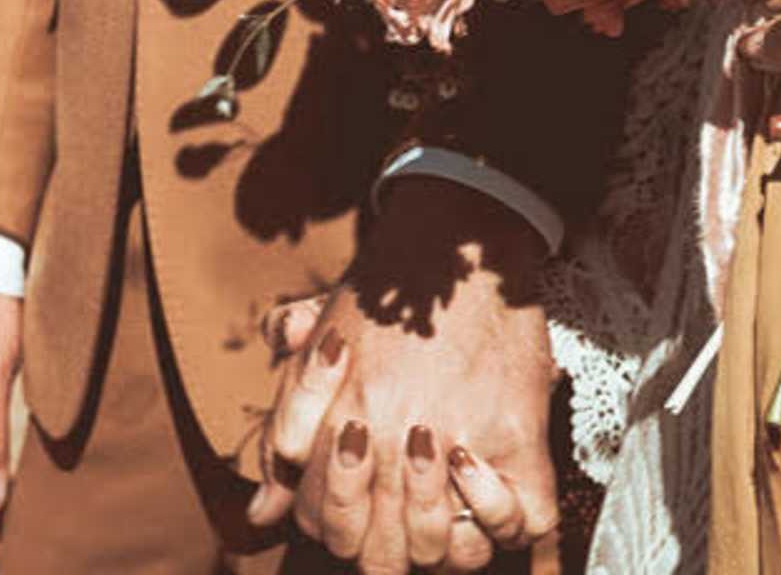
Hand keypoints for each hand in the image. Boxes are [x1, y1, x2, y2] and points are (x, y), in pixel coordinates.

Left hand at [250, 183, 556, 573]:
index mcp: (338, 421)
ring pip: (437, 549)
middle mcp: (390, 436)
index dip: (332, 523)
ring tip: (437, 491)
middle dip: (380, 545)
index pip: (319, 522)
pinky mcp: (520, 436)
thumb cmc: (382, 295)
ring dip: (434, 537)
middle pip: (375, 551)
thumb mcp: (316, 349)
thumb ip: (286, 431)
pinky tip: (478, 476)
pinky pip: (513, 522)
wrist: (457, 237)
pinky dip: (496, 518)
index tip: (357, 500)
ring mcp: (457, 437)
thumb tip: (260, 516)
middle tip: (397, 509)